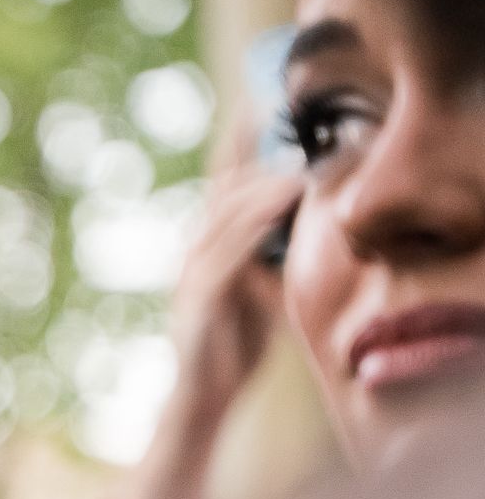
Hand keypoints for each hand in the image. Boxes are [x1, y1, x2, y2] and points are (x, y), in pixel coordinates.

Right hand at [127, 145, 302, 498]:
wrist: (202, 397)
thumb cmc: (233, 345)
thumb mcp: (260, 288)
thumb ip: (274, 253)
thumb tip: (308, 216)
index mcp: (208, 247)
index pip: (223, 186)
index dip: (237, 144)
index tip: (256, 102)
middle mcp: (193, 253)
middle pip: (222, 191)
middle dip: (250, 156)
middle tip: (282, 124)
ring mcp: (191, 276)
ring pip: (225, 219)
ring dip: (260, 190)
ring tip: (294, 169)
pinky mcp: (197, 301)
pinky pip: (226, 257)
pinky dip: (251, 231)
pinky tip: (274, 212)